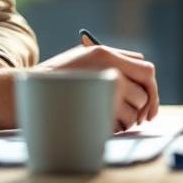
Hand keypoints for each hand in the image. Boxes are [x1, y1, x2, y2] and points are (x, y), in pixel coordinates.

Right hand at [38, 44, 158, 131]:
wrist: (31, 91)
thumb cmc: (58, 75)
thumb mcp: (83, 55)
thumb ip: (112, 59)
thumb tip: (141, 73)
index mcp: (106, 54)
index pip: (146, 69)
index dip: (151, 85)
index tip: (150, 95)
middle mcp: (110, 72)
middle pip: (145, 92)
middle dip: (145, 105)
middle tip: (143, 116)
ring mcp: (105, 94)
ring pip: (135, 112)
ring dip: (129, 119)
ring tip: (113, 117)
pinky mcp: (100, 114)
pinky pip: (122, 125)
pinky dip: (118, 127)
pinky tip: (105, 123)